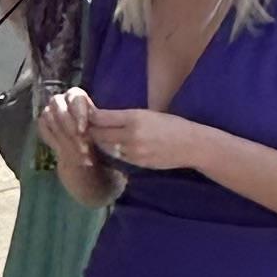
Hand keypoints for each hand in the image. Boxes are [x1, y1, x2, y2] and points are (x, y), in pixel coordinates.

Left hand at [79, 106, 206, 175]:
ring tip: (95, 137)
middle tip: (84, 127)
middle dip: (90, 130)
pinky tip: (111, 146)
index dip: (90, 116)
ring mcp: (132, 151)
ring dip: (99, 142)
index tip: (86, 114)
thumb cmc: (173, 125)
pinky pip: (116, 156)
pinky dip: (111, 151)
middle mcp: (131, 135)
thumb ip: (126, 117)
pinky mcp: (136, 162)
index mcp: (134, 118)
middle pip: (98, 134)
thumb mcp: (149, 114)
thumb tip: (103, 117)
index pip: (101, 118)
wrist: (192, 145)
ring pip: (105, 147)